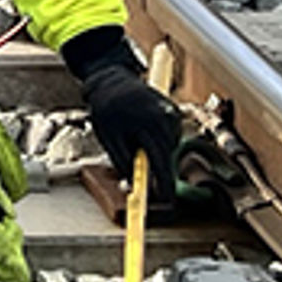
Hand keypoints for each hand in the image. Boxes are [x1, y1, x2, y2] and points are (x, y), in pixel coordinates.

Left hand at [74, 39, 180, 200]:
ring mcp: (171, 114)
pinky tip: (144, 132)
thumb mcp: (107, 137)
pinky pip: (170, 137)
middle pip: (167, 156)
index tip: (166, 200)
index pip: (159, 160)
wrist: (112, 81)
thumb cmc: (106, 110)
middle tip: (149, 182)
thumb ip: (122, 161)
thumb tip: (133, 186)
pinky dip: (159, 142)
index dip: (164, 183)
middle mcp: (163, 118)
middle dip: (158, 171)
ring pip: (169, 148)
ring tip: (135, 140)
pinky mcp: (175, 112)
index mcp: (146, 124)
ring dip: (156, 153)